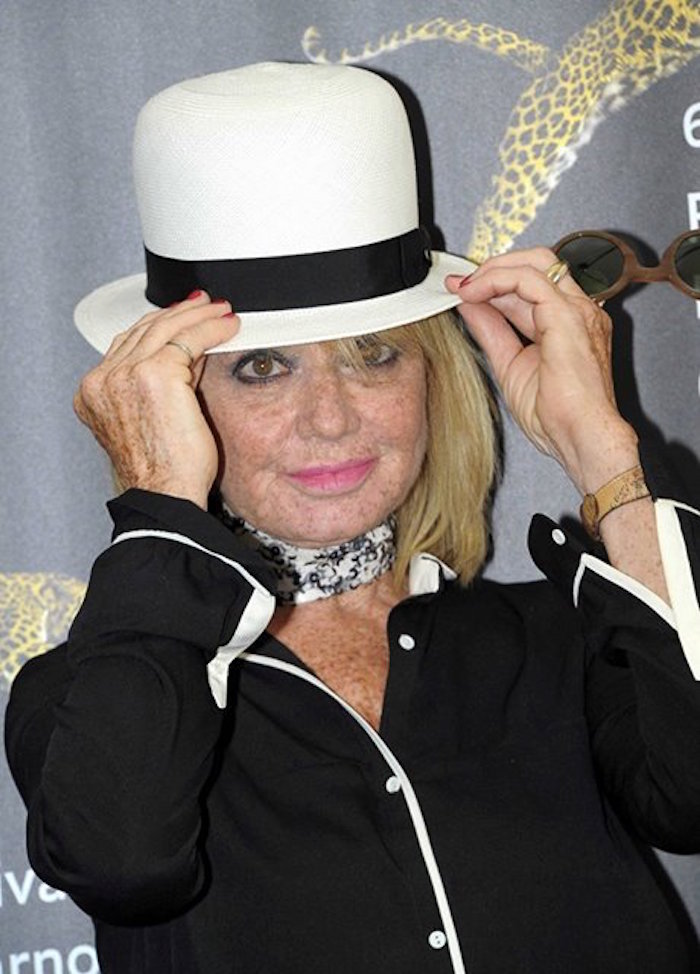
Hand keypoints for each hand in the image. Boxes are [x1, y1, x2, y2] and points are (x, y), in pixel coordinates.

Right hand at [74, 292, 238, 508]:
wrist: (164, 496)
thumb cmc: (164, 475)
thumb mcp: (155, 421)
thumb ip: (165, 385)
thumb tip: (192, 354)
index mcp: (94, 394)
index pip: (127, 345)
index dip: (158, 327)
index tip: (182, 318)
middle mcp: (101, 381)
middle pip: (142, 330)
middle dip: (178, 314)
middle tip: (207, 305)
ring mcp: (123, 375)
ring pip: (163, 328)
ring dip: (197, 316)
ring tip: (222, 311)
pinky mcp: (154, 373)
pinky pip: (186, 338)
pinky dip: (210, 328)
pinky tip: (228, 326)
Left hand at [446, 247, 637, 493]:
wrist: (580, 438)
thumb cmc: (557, 418)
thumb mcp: (510, 365)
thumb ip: (492, 332)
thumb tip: (470, 306)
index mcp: (568, 325)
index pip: (529, 288)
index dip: (493, 283)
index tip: (461, 290)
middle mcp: (577, 312)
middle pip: (536, 265)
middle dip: (494, 269)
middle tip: (461, 284)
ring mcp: (577, 310)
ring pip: (535, 262)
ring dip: (493, 270)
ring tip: (466, 287)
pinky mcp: (567, 314)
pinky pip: (528, 279)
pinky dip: (496, 280)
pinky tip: (475, 293)